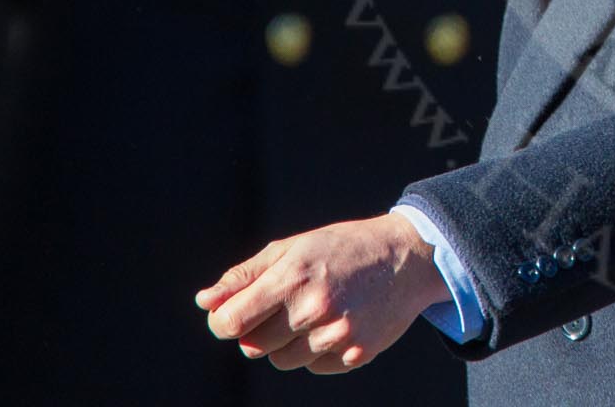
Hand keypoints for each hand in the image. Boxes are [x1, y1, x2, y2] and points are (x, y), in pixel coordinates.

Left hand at [195, 214, 448, 373]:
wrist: (409, 257)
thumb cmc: (342, 248)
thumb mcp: (294, 247)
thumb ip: (245, 276)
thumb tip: (205, 302)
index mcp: (293, 277)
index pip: (231, 323)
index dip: (223, 321)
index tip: (232, 314)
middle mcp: (314, 309)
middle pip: (253, 347)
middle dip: (259, 330)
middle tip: (284, 305)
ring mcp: (337, 336)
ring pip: (282, 360)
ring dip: (290, 341)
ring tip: (317, 311)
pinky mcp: (356, 355)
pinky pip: (314, 366)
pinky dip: (318, 350)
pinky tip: (339, 321)